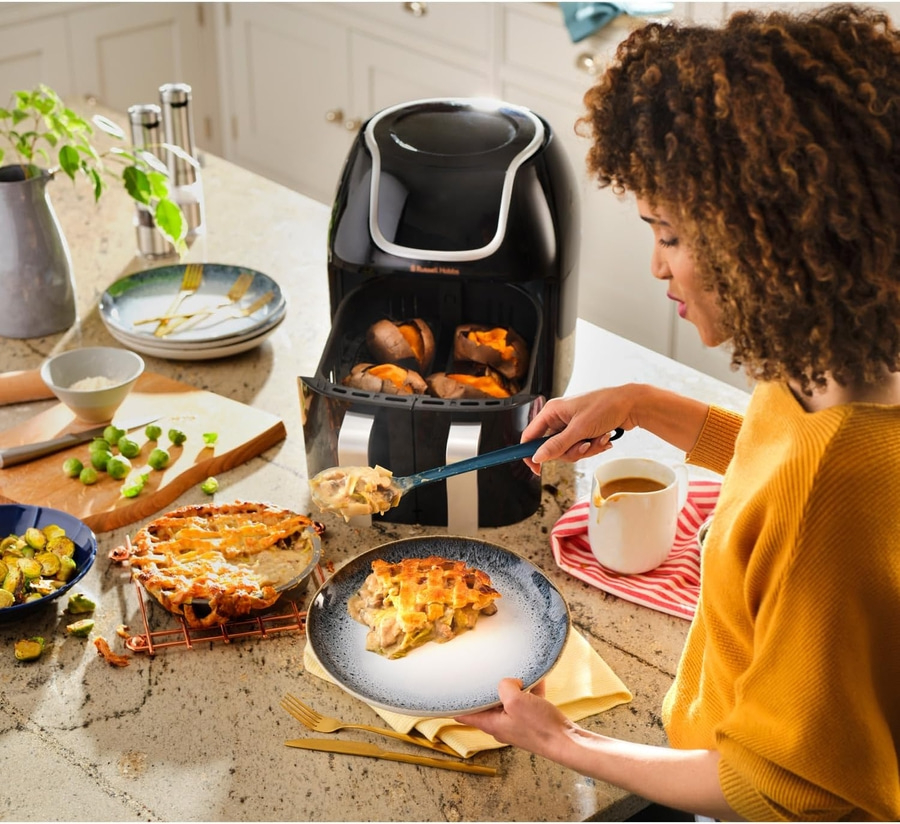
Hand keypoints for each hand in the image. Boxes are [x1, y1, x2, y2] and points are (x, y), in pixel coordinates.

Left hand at [455, 678, 576, 760]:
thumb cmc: (540, 727)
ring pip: (509, 700)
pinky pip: (527, 700)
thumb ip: (505, 686)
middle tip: (486, 672)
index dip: (453, 704)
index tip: (444, 693)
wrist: (566, 741)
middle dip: (489, 688)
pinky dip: (531, 689)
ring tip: (519, 673)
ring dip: (514, 686)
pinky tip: (538, 678)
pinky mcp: (532, 720)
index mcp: (491, 723)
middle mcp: (501, 725)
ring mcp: (517, 722)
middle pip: (488, 703)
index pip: (464, 715)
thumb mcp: (516, 701)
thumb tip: (508, 681)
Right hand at [521, 386, 639, 473]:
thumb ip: (557, 445)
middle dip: (570, 451)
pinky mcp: (583, 431)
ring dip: (585, 450)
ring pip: (568, 451)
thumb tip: (537, 457)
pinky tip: (604, 438)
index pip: (530, 435)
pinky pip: (580, 448)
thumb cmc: (606, 406)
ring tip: (599, 439)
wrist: (633, 404)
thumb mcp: (579, 429)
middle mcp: (559, 418)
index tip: (536, 468)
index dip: (530, 453)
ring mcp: (571, 426)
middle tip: (584, 446)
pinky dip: (593, 447)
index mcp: (552, 412)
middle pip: (551, 448)